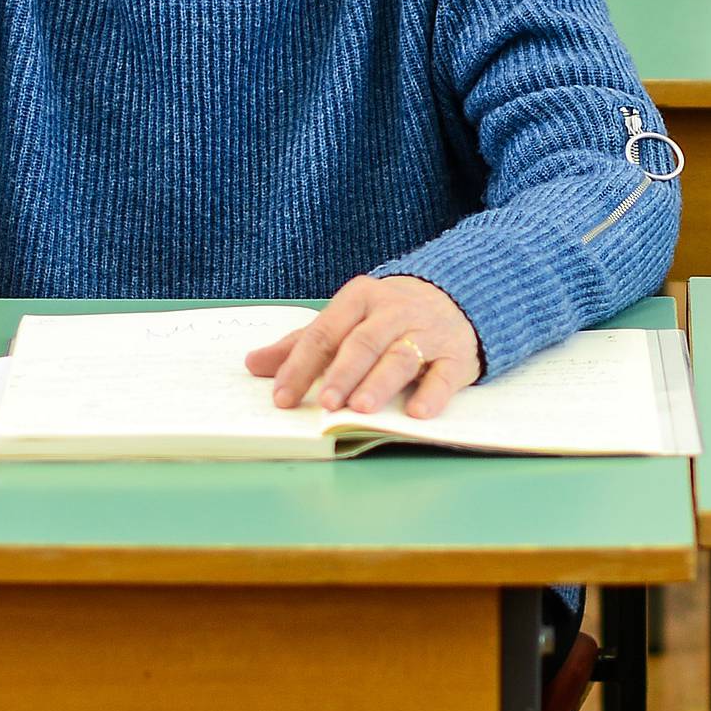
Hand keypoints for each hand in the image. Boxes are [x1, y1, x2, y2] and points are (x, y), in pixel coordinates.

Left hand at [246, 274, 481, 421]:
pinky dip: (432, 394)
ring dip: (379, 383)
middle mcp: (393, 312)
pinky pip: (444, 375)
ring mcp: (427, 333)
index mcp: (358, 299)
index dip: (300, 366)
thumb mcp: (345, 321)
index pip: (324, 333)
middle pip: (363, 343)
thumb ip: (302, 344)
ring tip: (360, 408)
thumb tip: (253, 364)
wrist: (457, 297)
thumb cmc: (387, 316)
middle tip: (324, 403)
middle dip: (341, 374)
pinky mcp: (456, 355)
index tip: (282, 397)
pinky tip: (417, 413)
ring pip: (400, 357)